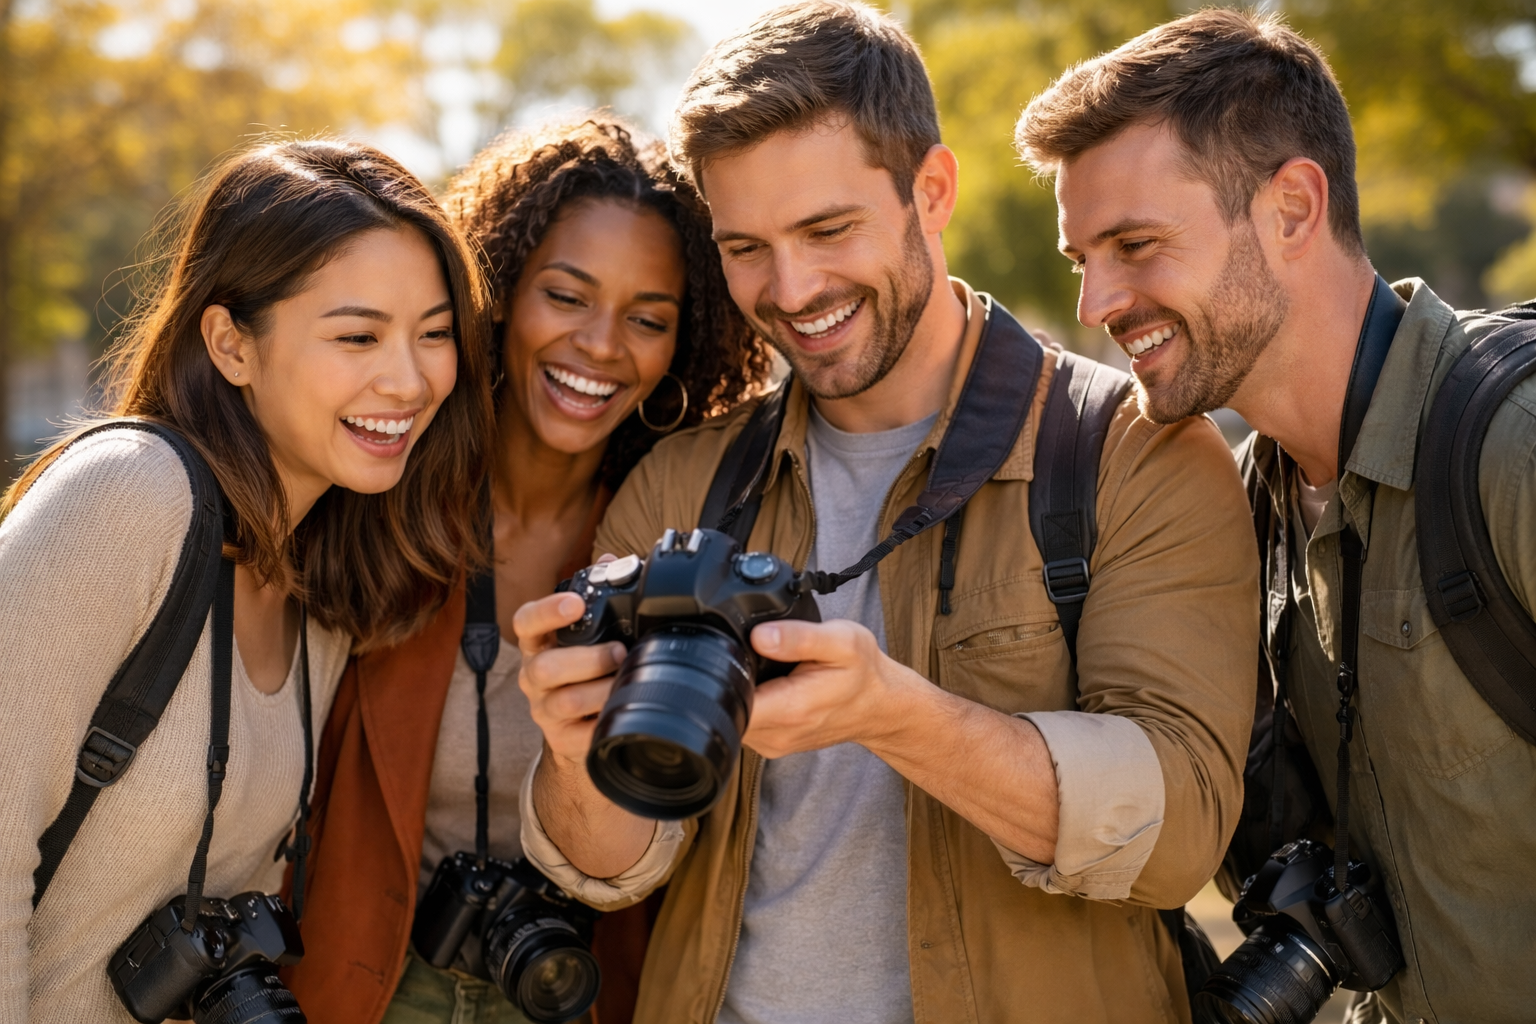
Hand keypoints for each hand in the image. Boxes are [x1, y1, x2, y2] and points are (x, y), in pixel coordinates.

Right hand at [514, 590, 625, 767]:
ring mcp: (544, 709)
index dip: (547, 612)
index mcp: (538, 643)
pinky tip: (620, 712)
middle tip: (619, 652)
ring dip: (599, 690)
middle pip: (545, 667)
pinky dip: (603, 723)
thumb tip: (610, 561)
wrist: (580, 725)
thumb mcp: (587, 633)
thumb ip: (597, 595)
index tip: (575, 603)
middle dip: (587, 659)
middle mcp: (534, 675)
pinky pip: (580, 735)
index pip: (526, 622)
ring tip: (624, 681)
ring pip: (564, 702)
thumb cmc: (585, 669)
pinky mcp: (560, 739)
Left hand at [742, 618, 923, 758]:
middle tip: (753, 655)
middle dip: (730, 678)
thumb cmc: (863, 674)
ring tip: (766, 670)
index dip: (721, 674)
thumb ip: (798, 638)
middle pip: (725, 707)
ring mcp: (773, 743)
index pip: (730, 701)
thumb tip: (759, 635)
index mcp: (790, 709)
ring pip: (733, 715)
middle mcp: (776, 733)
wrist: (881, 707)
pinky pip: (745, 721)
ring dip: (740, 690)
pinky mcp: (772, 743)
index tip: (730, 653)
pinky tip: (769, 685)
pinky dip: (750, 701)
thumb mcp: (841, 641)